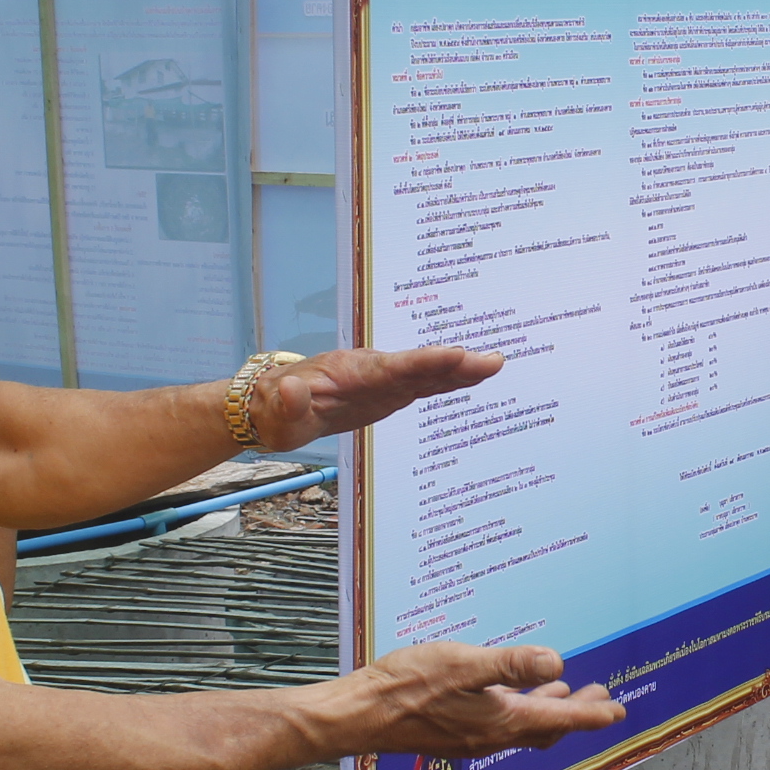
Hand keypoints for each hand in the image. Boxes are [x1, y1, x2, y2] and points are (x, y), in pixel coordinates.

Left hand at [251, 346, 504, 447]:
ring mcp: (384, 383)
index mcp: (352, 374)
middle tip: (493, 360)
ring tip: (495, 364)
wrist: (274, 405)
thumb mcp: (276, 414)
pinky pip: (423, 385)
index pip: (394, 367)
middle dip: (456, 363)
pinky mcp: (388, 394)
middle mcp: (373, 373)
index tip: (456, 355)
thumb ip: (287, 403)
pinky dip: (448, 381)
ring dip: (459, 370)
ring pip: (427, 375)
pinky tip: (473, 377)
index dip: (426, 363)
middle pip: (420, 367)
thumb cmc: (275, 409)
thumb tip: (291, 391)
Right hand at [354, 642, 625, 753]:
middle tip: (601, 699)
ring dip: (549, 709)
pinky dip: (521, 709)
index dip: (592, 714)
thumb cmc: (406, 687)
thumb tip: (557, 662)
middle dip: (577, 712)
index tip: (618, 711)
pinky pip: (502, 725)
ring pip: (524, 726)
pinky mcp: (455, 733)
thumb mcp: (464, 664)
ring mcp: (473, 737)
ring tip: (565, 690)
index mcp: (502, 720)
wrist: (360, 716)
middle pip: (548, 726)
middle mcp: (492, 735)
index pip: (561, 718)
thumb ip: (511, 664)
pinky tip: (511, 693)